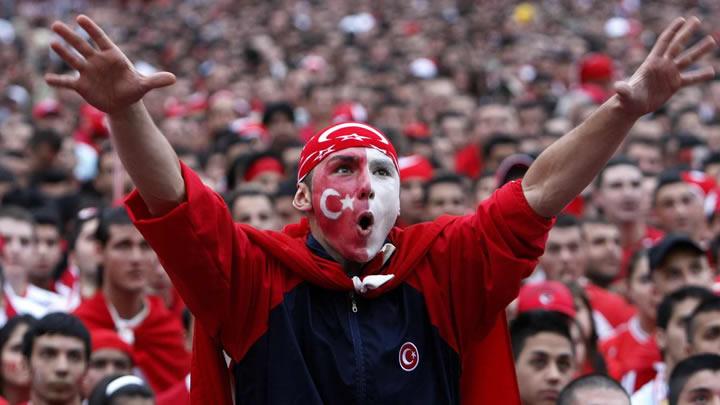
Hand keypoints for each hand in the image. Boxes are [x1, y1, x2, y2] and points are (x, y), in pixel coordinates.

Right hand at [45, 15, 175, 113]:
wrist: (123, 103)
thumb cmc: (133, 89)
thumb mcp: (144, 85)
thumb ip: (156, 80)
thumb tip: (174, 79)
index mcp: (112, 56)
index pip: (100, 39)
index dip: (91, 30)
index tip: (80, 19)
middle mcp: (97, 61)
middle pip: (82, 45)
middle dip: (70, 36)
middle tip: (56, 25)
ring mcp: (88, 72)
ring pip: (73, 59)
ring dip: (63, 52)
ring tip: (53, 43)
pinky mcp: (81, 86)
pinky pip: (67, 82)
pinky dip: (58, 81)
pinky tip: (48, 79)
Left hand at [614, 16, 716, 116]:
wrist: (632, 107)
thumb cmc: (626, 99)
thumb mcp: (625, 94)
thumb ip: (624, 89)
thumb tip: (617, 87)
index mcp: (652, 63)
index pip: (664, 42)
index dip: (672, 31)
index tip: (682, 19)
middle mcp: (662, 65)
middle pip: (677, 46)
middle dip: (687, 33)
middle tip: (697, 20)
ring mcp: (669, 74)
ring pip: (687, 60)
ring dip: (700, 50)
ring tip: (712, 40)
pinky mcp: (674, 85)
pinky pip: (690, 79)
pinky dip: (700, 76)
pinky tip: (712, 72)